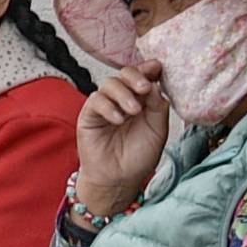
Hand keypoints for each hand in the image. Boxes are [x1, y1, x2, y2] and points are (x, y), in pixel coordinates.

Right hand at [73, 65, 169, 221]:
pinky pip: (96, 100)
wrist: (119, 180)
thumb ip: (157, 107)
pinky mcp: (89, 115)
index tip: (157, 66)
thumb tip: (156, 84)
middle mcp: (122, 99)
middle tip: (145, 88)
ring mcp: (105, 105)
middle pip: (124, 74)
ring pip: (109, 84)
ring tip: (133, 111)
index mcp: (141, 100)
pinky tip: (118, 120)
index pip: (143, 77)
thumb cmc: (138, 157)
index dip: (149, 69)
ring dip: (123, 94)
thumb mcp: (157, 131)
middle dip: (135, 76)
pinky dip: (108, 107)